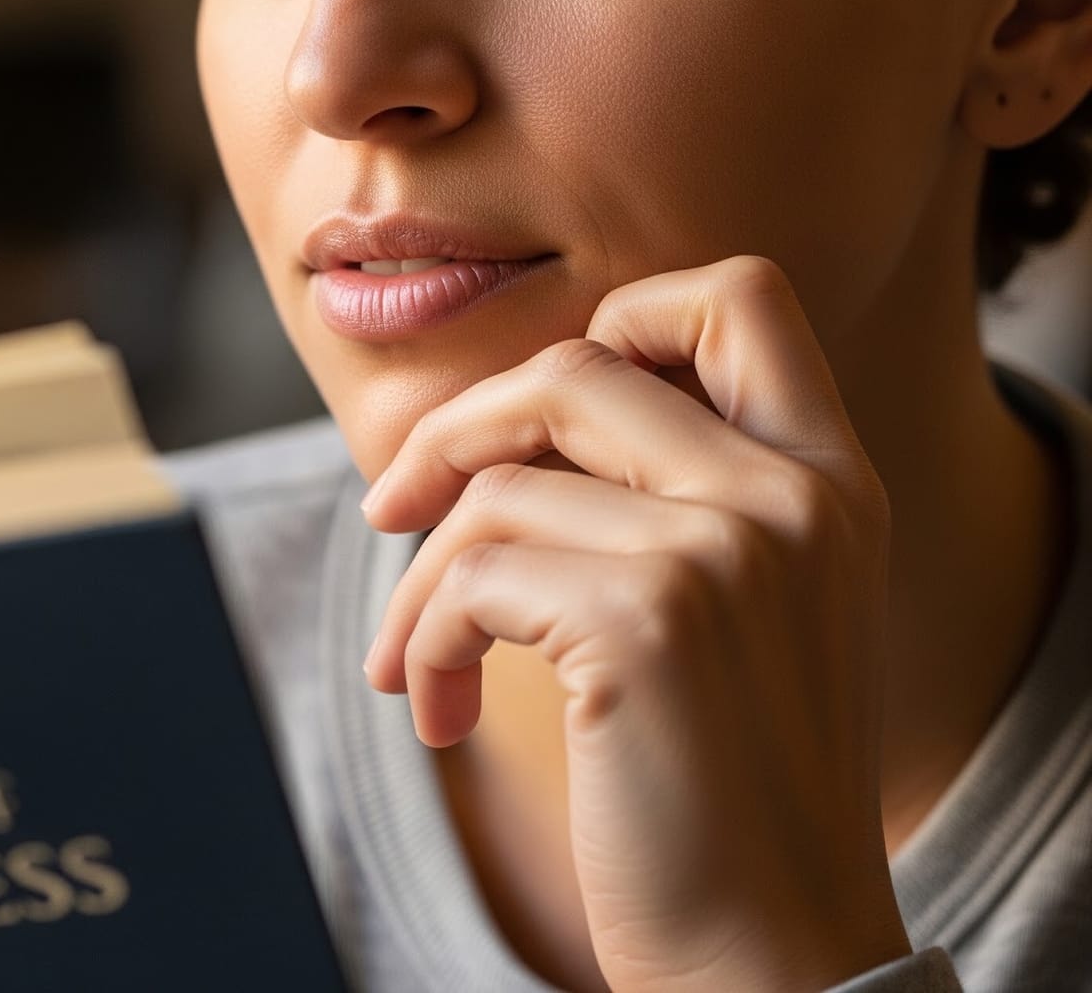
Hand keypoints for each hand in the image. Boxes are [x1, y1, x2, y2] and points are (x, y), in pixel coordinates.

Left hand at [360, 255, 915, 991]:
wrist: (775, 956)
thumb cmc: (723, 788)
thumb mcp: (744, 612)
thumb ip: (672, 497)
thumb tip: (497, 419)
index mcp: (829, 481)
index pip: (736, 294)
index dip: (619, 316)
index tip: (534, 414)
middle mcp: (793, 496)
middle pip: (575, 364)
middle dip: (454, 431)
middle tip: (391, 510)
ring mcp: (727, 552)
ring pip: (496, 487)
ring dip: (421, 581)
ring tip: (420, 664)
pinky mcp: (647, 622)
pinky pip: (468, 578)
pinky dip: (424, 643)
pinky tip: (438, 712)